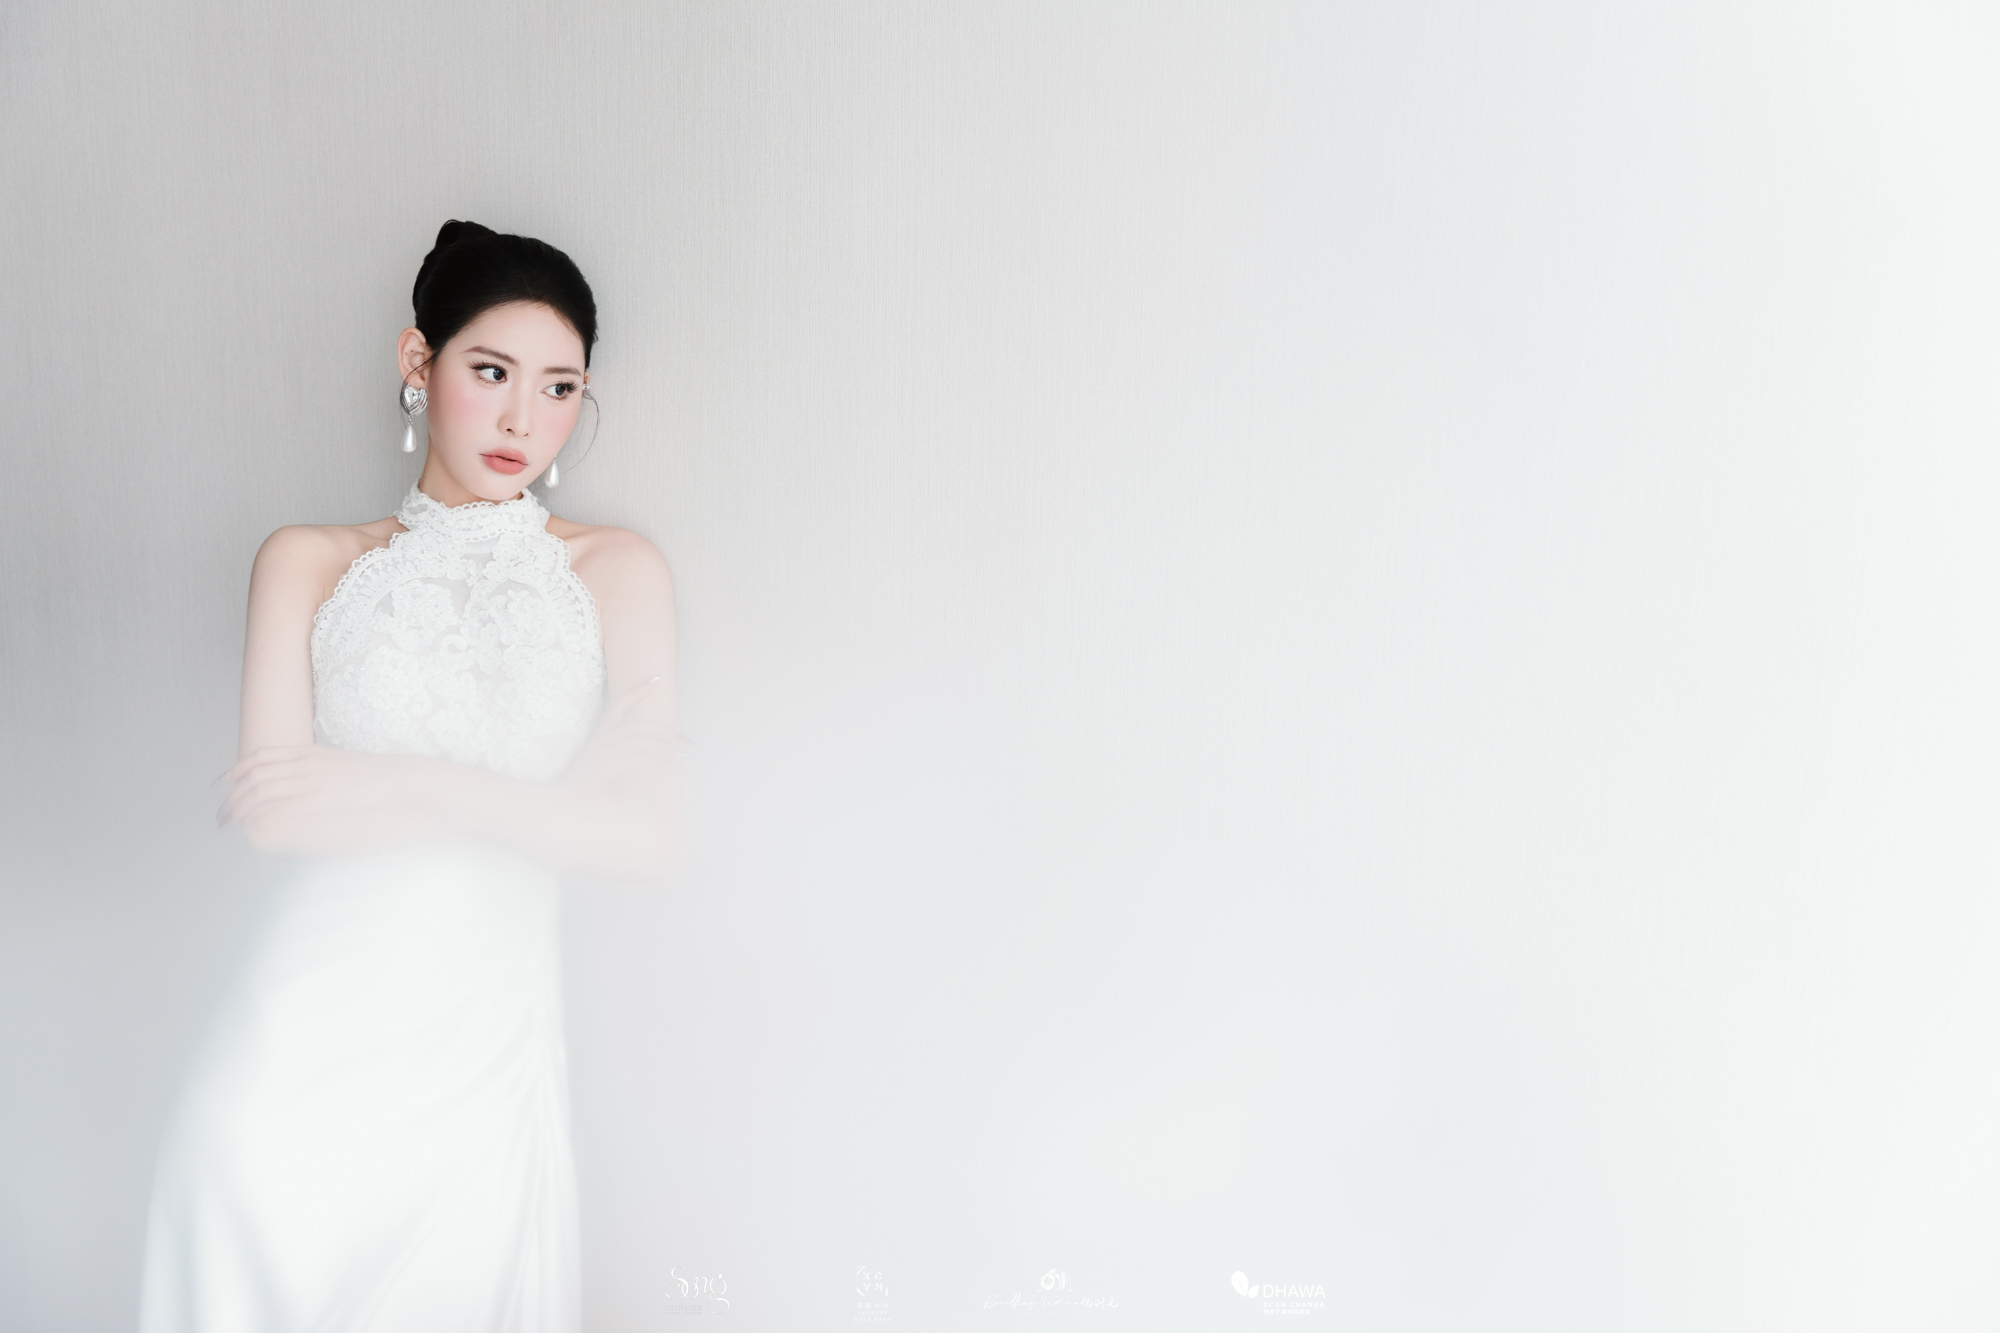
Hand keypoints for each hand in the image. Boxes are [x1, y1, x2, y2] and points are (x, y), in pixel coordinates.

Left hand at [217, 744, 436, 857]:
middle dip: (232, 794)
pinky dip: (261, 817)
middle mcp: (304, 763)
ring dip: (240, 807)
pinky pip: (280, 807)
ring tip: (230, 823)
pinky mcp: (319, 798)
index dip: (237, 768)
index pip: (262, 755)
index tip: (224, 781)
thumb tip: (309, 778)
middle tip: (222, 812)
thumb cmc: (377, 774)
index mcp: (309, 752)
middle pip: (255, 774)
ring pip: (261, 791)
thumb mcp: (342, 763)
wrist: (399, 777)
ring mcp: (311, 779)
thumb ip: (320, 768)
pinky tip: (252, 827)